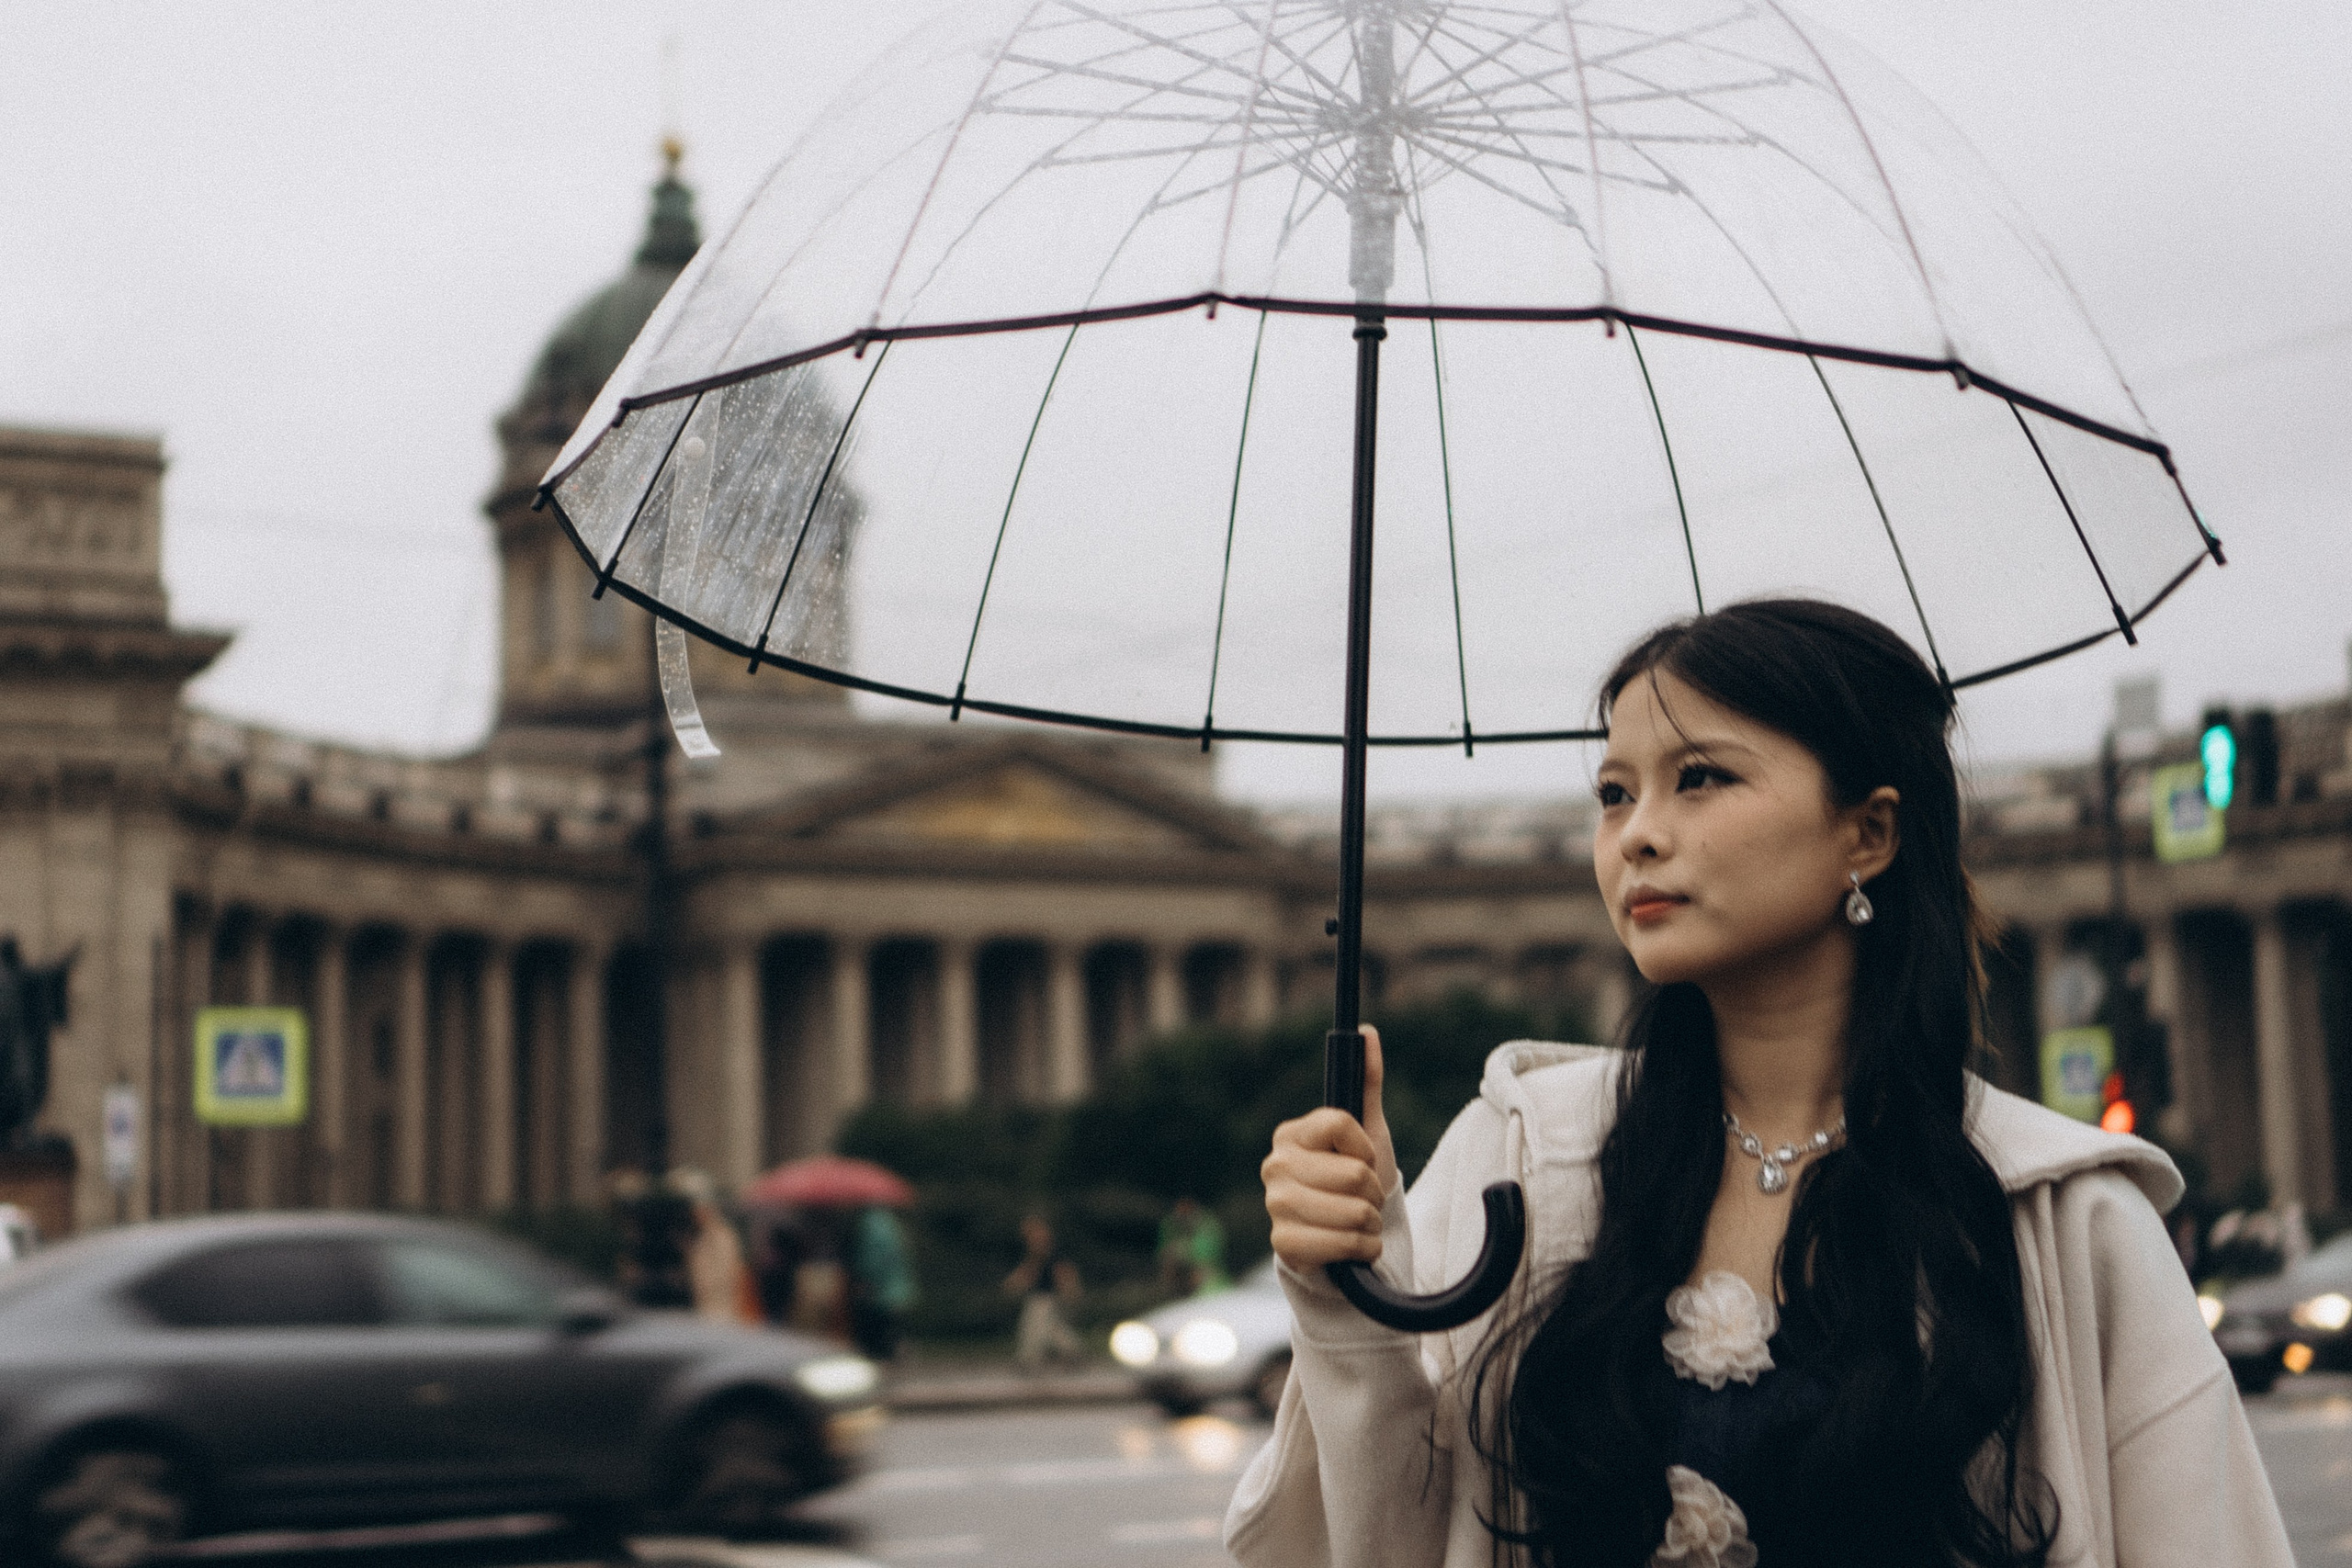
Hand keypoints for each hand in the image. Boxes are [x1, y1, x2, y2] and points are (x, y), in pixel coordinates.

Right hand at [1263, 1025, 1398, 1269]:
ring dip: (1370, 1222)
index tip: (1364, 1158)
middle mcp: (1275, 1166)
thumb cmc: (1354, 1179)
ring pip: (1354, 1212)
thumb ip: (1366, 1080)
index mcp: (1290, 1134)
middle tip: (1363, 1197)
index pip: (1339, 1123)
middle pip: (1353, 1174)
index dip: (1364, 1146)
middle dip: (1372, 1191)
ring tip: (1359, 1222)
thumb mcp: (1367, 1131)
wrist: (1345, 1235)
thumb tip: (1367, 1031)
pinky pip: (1345, 1244)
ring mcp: (1276, 1206)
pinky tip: (1353, 1246)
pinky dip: (1363, 1248)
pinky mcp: (1284, 1244)